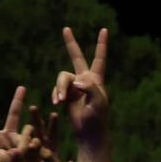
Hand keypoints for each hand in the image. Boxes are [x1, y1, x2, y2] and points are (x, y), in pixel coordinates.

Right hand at [52, 27, 110, 146]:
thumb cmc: (97, 118)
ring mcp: (75, 87)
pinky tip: (58, 104)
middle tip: (66, 28)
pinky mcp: (66, 95)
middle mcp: (85, 80)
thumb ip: (90, 88)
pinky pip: (57, 88)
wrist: (88, 133)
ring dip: (60, 88)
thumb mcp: (98, 103)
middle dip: (70, 43)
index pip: (99, 58)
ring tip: (60, 101)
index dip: (101, 44)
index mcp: (96, 79)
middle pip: (76, 57)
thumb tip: (77, 81)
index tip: (104, 30)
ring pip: (62, 77)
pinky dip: (56, 94)